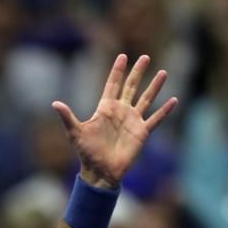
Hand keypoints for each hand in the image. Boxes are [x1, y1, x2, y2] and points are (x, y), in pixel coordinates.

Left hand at [52, 54, 176, 188]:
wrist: (100, 171)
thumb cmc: (86, 152)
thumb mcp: (75, 133)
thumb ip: (67, 117)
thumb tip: (54, 104)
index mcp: (105, 109)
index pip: (112, 85)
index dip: (117, 71)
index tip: (122, 56)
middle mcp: (120, 112)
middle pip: (131, 87)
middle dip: (137, 72)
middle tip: (145, 57)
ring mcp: (132, 121)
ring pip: (146, 99)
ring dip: (154, 86)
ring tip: (163, 72)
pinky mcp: (141, 132)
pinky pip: (155, 119)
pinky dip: (164, 111)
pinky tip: (173, 100)